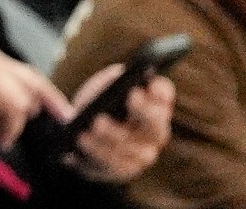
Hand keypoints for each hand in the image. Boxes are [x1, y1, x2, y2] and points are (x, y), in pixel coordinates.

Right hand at [0, 43, 71, 151]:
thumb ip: (13, 91)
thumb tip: (43, 102)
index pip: (28, 73)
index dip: (50, 94)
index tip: (65, 110)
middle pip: (31, 82)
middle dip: (48, 103)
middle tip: (59, 119)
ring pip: (25, 98)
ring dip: (17, 123)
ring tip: (3, 134)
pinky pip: (15, 109)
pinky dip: (11, 128)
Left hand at [63, 64, 174, 183]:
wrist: (82, 136)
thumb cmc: (98, 105)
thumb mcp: (103, 87)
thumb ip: (112, 80)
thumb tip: (118, 76)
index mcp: (153, 105)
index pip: (164, 95)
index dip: (161, 91)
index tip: (151, 83)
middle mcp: (154, 132)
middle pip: (155, 124)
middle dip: (145, 110)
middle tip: (132, 96)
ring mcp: (142, 154)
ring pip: (130, 146)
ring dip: (111, 133)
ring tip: (95, 122)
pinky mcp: (123, 169)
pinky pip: (112, 163)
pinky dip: (96, 150)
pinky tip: (82, 138)